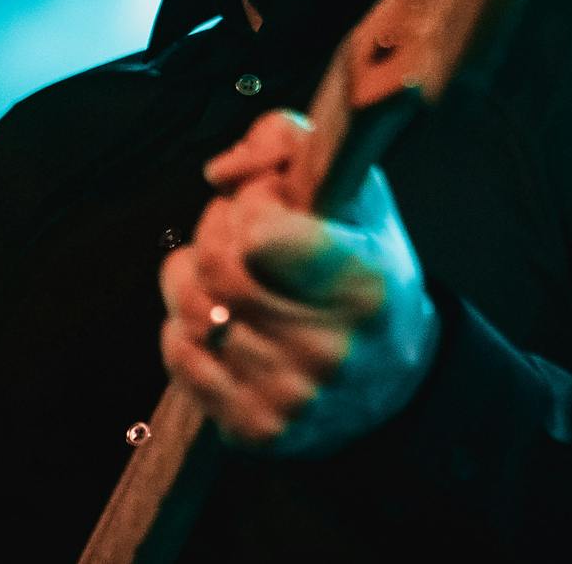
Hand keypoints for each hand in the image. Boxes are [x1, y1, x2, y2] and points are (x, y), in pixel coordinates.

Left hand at [158, 108, 438, 456]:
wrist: (392, 371)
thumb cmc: (361, 258)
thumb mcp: (350, 187)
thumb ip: (288, 140)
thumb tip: (220, 172)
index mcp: (363, 284)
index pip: (259, 233)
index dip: (252, 203)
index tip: (271, 203)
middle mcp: (333, 350)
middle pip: (216, 266)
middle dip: (215, 230)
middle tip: (239, 230)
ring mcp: (295, 396)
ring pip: (189, 309)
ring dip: (193, 277)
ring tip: (228, 273)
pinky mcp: (259, 430)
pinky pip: (179, 356)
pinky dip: (184, 327)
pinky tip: (220, 319)